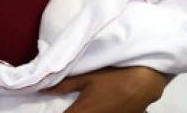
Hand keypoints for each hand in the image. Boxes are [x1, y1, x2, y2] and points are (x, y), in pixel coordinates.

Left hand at [43, 66, 168, 112]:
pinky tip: (105, 106)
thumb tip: (43, 90)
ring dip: (89, 112)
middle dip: (73, 112)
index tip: (58, 109)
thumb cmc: (114, 77)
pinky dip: (102, 112)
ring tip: (92, 104)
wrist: (143, 81)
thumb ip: (64, 85)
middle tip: (75, 106)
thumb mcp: (87, 77)